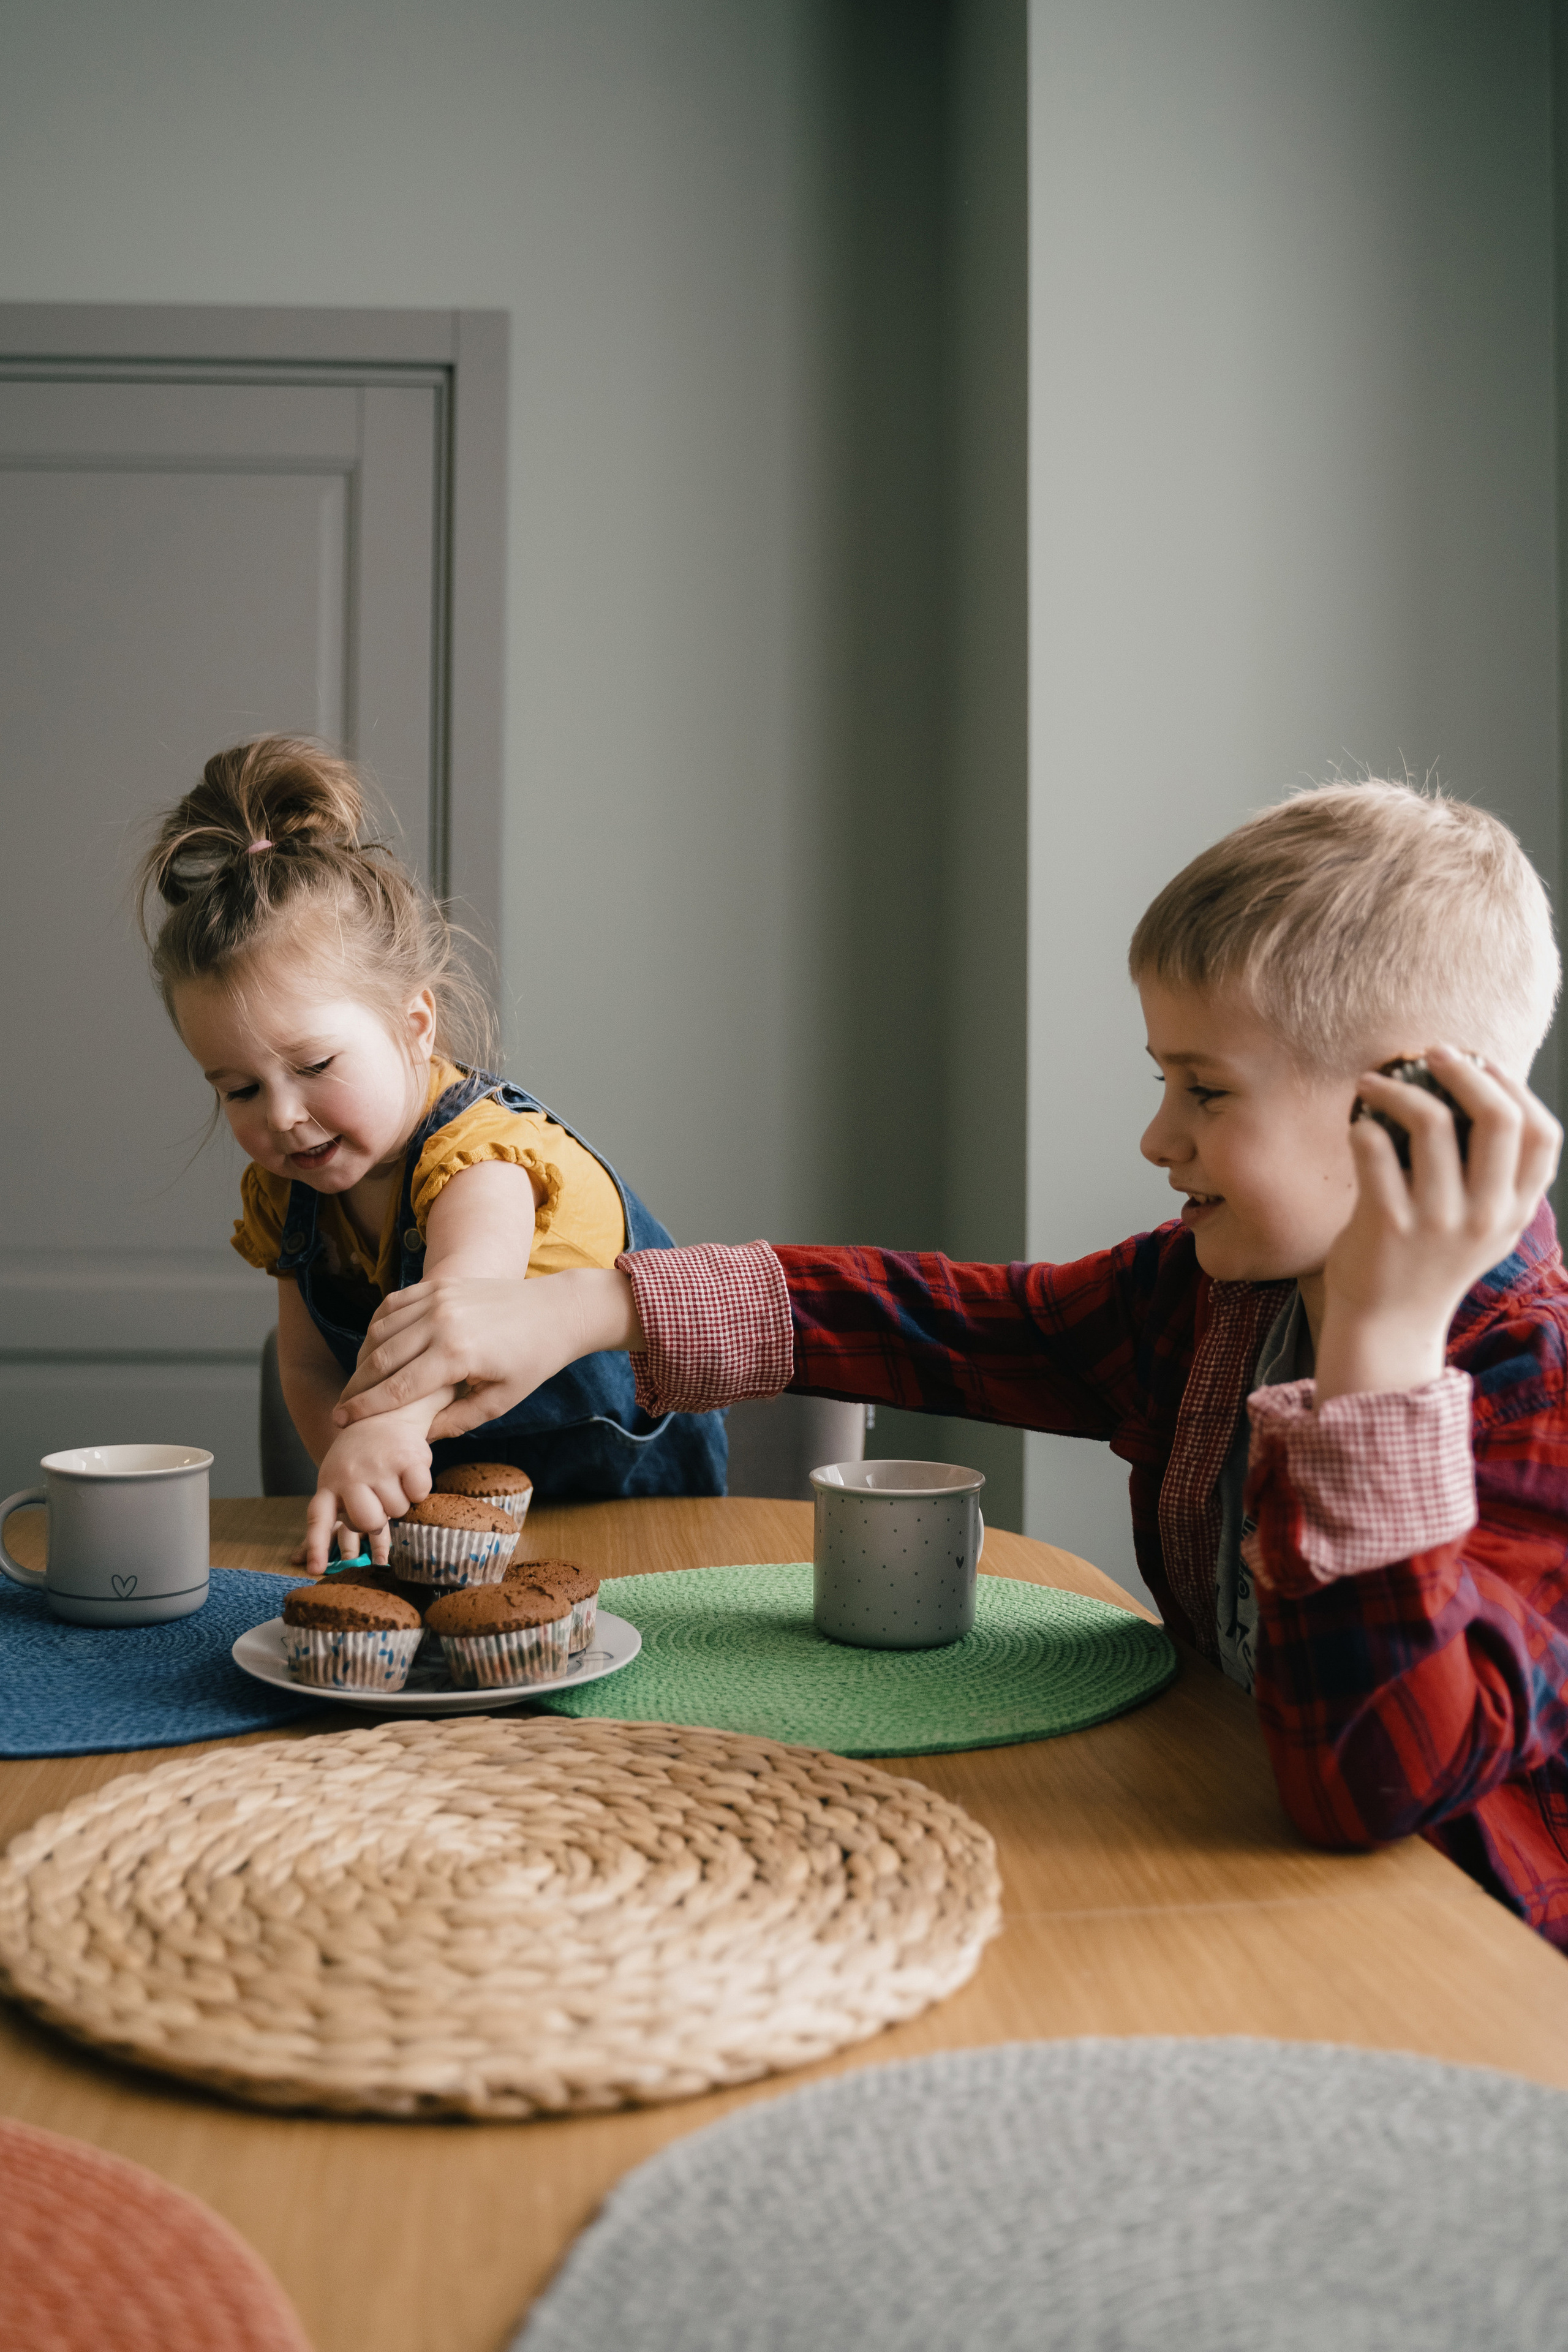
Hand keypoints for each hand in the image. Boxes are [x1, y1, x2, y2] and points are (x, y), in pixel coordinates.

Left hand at [302, 1408, 434, 1575]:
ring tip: (393, 1478)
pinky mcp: (405, 1456)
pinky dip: (420, 1488)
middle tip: (380, 1499)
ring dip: (401, 1500)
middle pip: (369, 1522)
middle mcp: (349, 1474)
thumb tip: (349, 1558)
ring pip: (398, 1510)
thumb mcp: (340, 1478)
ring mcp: (377, 1465)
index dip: (317, 1547)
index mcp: (329, 1483)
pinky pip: (419, 1493)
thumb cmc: (362, 1457)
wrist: (386, 1413)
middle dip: (379, 1517)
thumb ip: (343, 1512)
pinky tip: (410, 1472)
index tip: (316, 1571)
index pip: (319, 1519)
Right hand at [332, 1269, 642, 1438]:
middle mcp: (442, 1320)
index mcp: (457, 1353)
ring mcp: (439, 1297)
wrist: (555, 1311)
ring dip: (363, 1358)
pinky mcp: (440, 1285)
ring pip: (382, 1330)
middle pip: (381, 1358)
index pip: (398, 1387)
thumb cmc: (532, 1361)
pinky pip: (395, 1306)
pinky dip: (378, 1326)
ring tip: (356, 1384)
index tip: (342, 1421)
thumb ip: (456, 1421)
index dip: (366, 1407)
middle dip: (357, 1386)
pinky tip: (373, 1348)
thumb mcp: (499, 1401)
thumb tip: (417, 1439)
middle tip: (341, 1407)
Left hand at [1314, 1046, 1560, 1405]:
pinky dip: (1363, 1127)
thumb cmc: (1431, 1260)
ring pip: (1431, 1123)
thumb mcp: (1486, 1226)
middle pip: (1497, 1117)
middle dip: (1463, 1070)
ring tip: (1372, 1083)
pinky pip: (1375, 1151)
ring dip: (1397, 1089)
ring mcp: (1438, 1222)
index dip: (1513, 1086)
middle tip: (1430, 1053)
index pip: (1542, 1133)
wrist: (1389, 1325)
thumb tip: (1482, 1090)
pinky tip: (1358, 1126)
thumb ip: (1496, 1176)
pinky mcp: (1388, 1226)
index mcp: (1515, 1210)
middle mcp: (1486, 1216)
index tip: (1479, 1062)